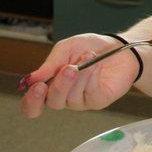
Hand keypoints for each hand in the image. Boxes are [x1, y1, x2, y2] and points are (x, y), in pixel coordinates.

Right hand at [19, 34, 137, 118]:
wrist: (119, 47)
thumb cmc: (91, 47)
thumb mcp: (67, 47)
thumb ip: (51, 63)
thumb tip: (33, 78)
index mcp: (51, 85)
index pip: (33, 104)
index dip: (32, 101)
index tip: (37, 86)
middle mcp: (64, 96)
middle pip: (52, 102)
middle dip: (59, 85)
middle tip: (68, 68)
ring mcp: (81, 100)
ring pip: (72, 97)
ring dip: (80, 74)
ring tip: (88, 56)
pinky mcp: (98, 100)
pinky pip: (90, 94)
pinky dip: (92, 77)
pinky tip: (96, 65)